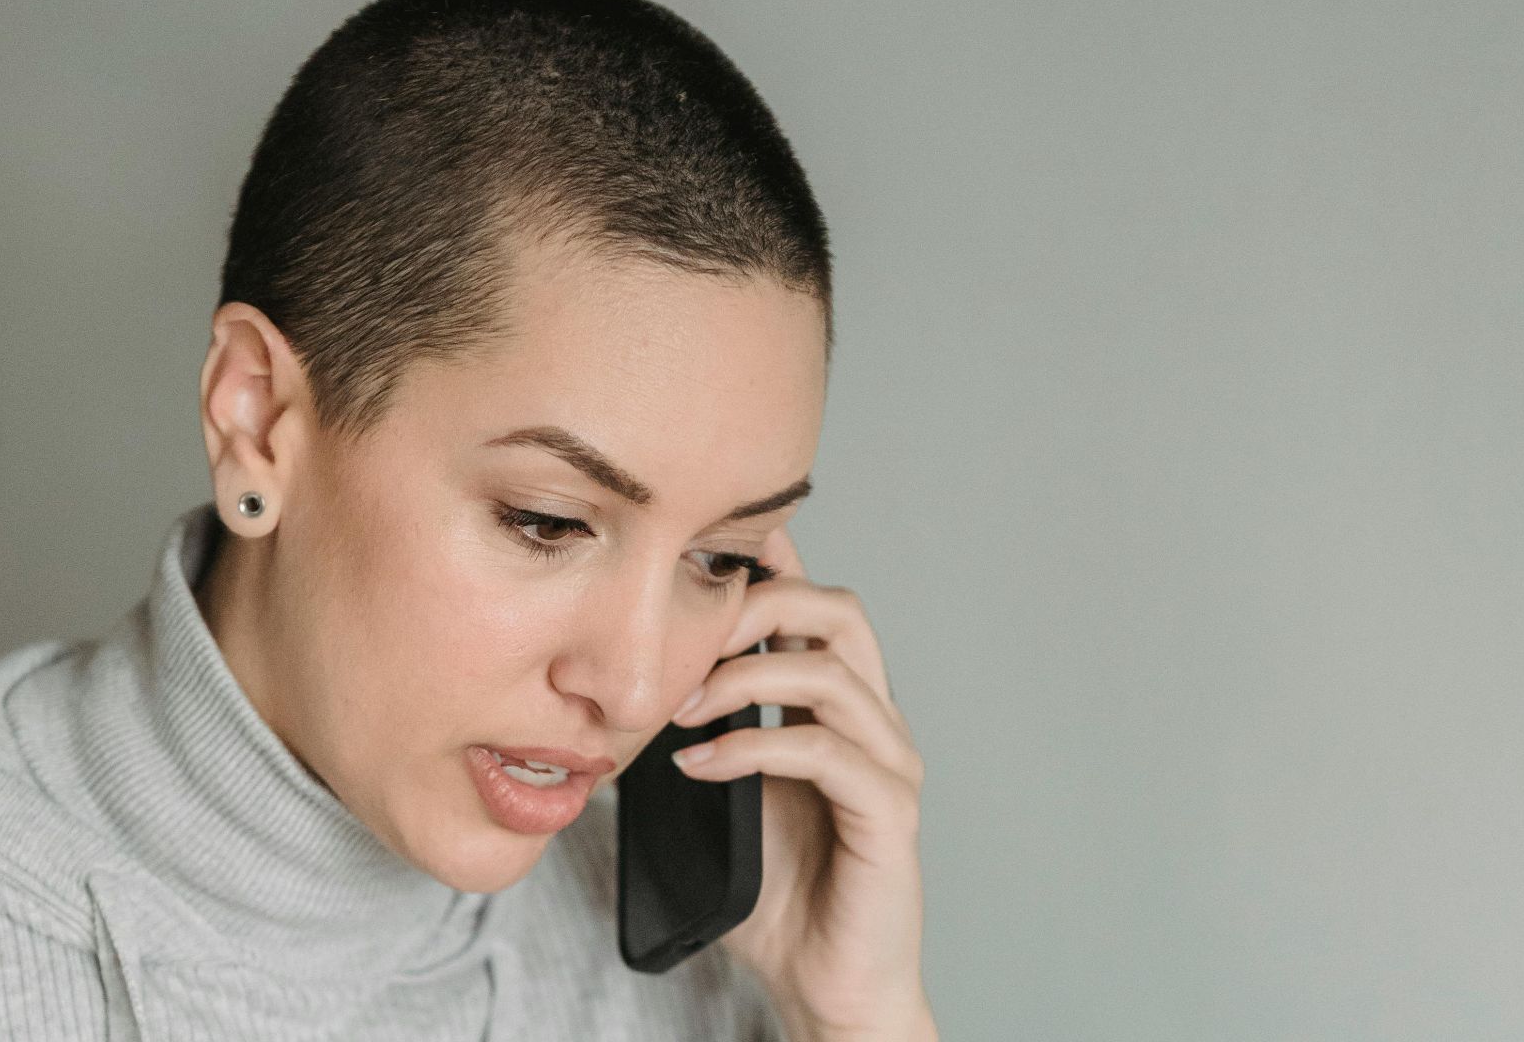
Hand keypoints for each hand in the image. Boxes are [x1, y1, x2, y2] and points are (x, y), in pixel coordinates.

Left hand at [668, 526, 934, 1041]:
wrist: (825, 983)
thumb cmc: (778, 893)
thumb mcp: (726, 791)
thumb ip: (705, 731)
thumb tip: (633, 680)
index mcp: (841, 706)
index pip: (814, 606)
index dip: (770, 560)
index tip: (701, 541)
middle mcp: (875, 722)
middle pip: (839, 611)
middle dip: (757, 603)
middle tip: (684, 633)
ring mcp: (890, 764)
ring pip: (831, 673)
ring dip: (743, 678)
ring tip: (680, 710)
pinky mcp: (890, 813)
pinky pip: (824, 751)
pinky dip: (754, 746)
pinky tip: (701, 765)